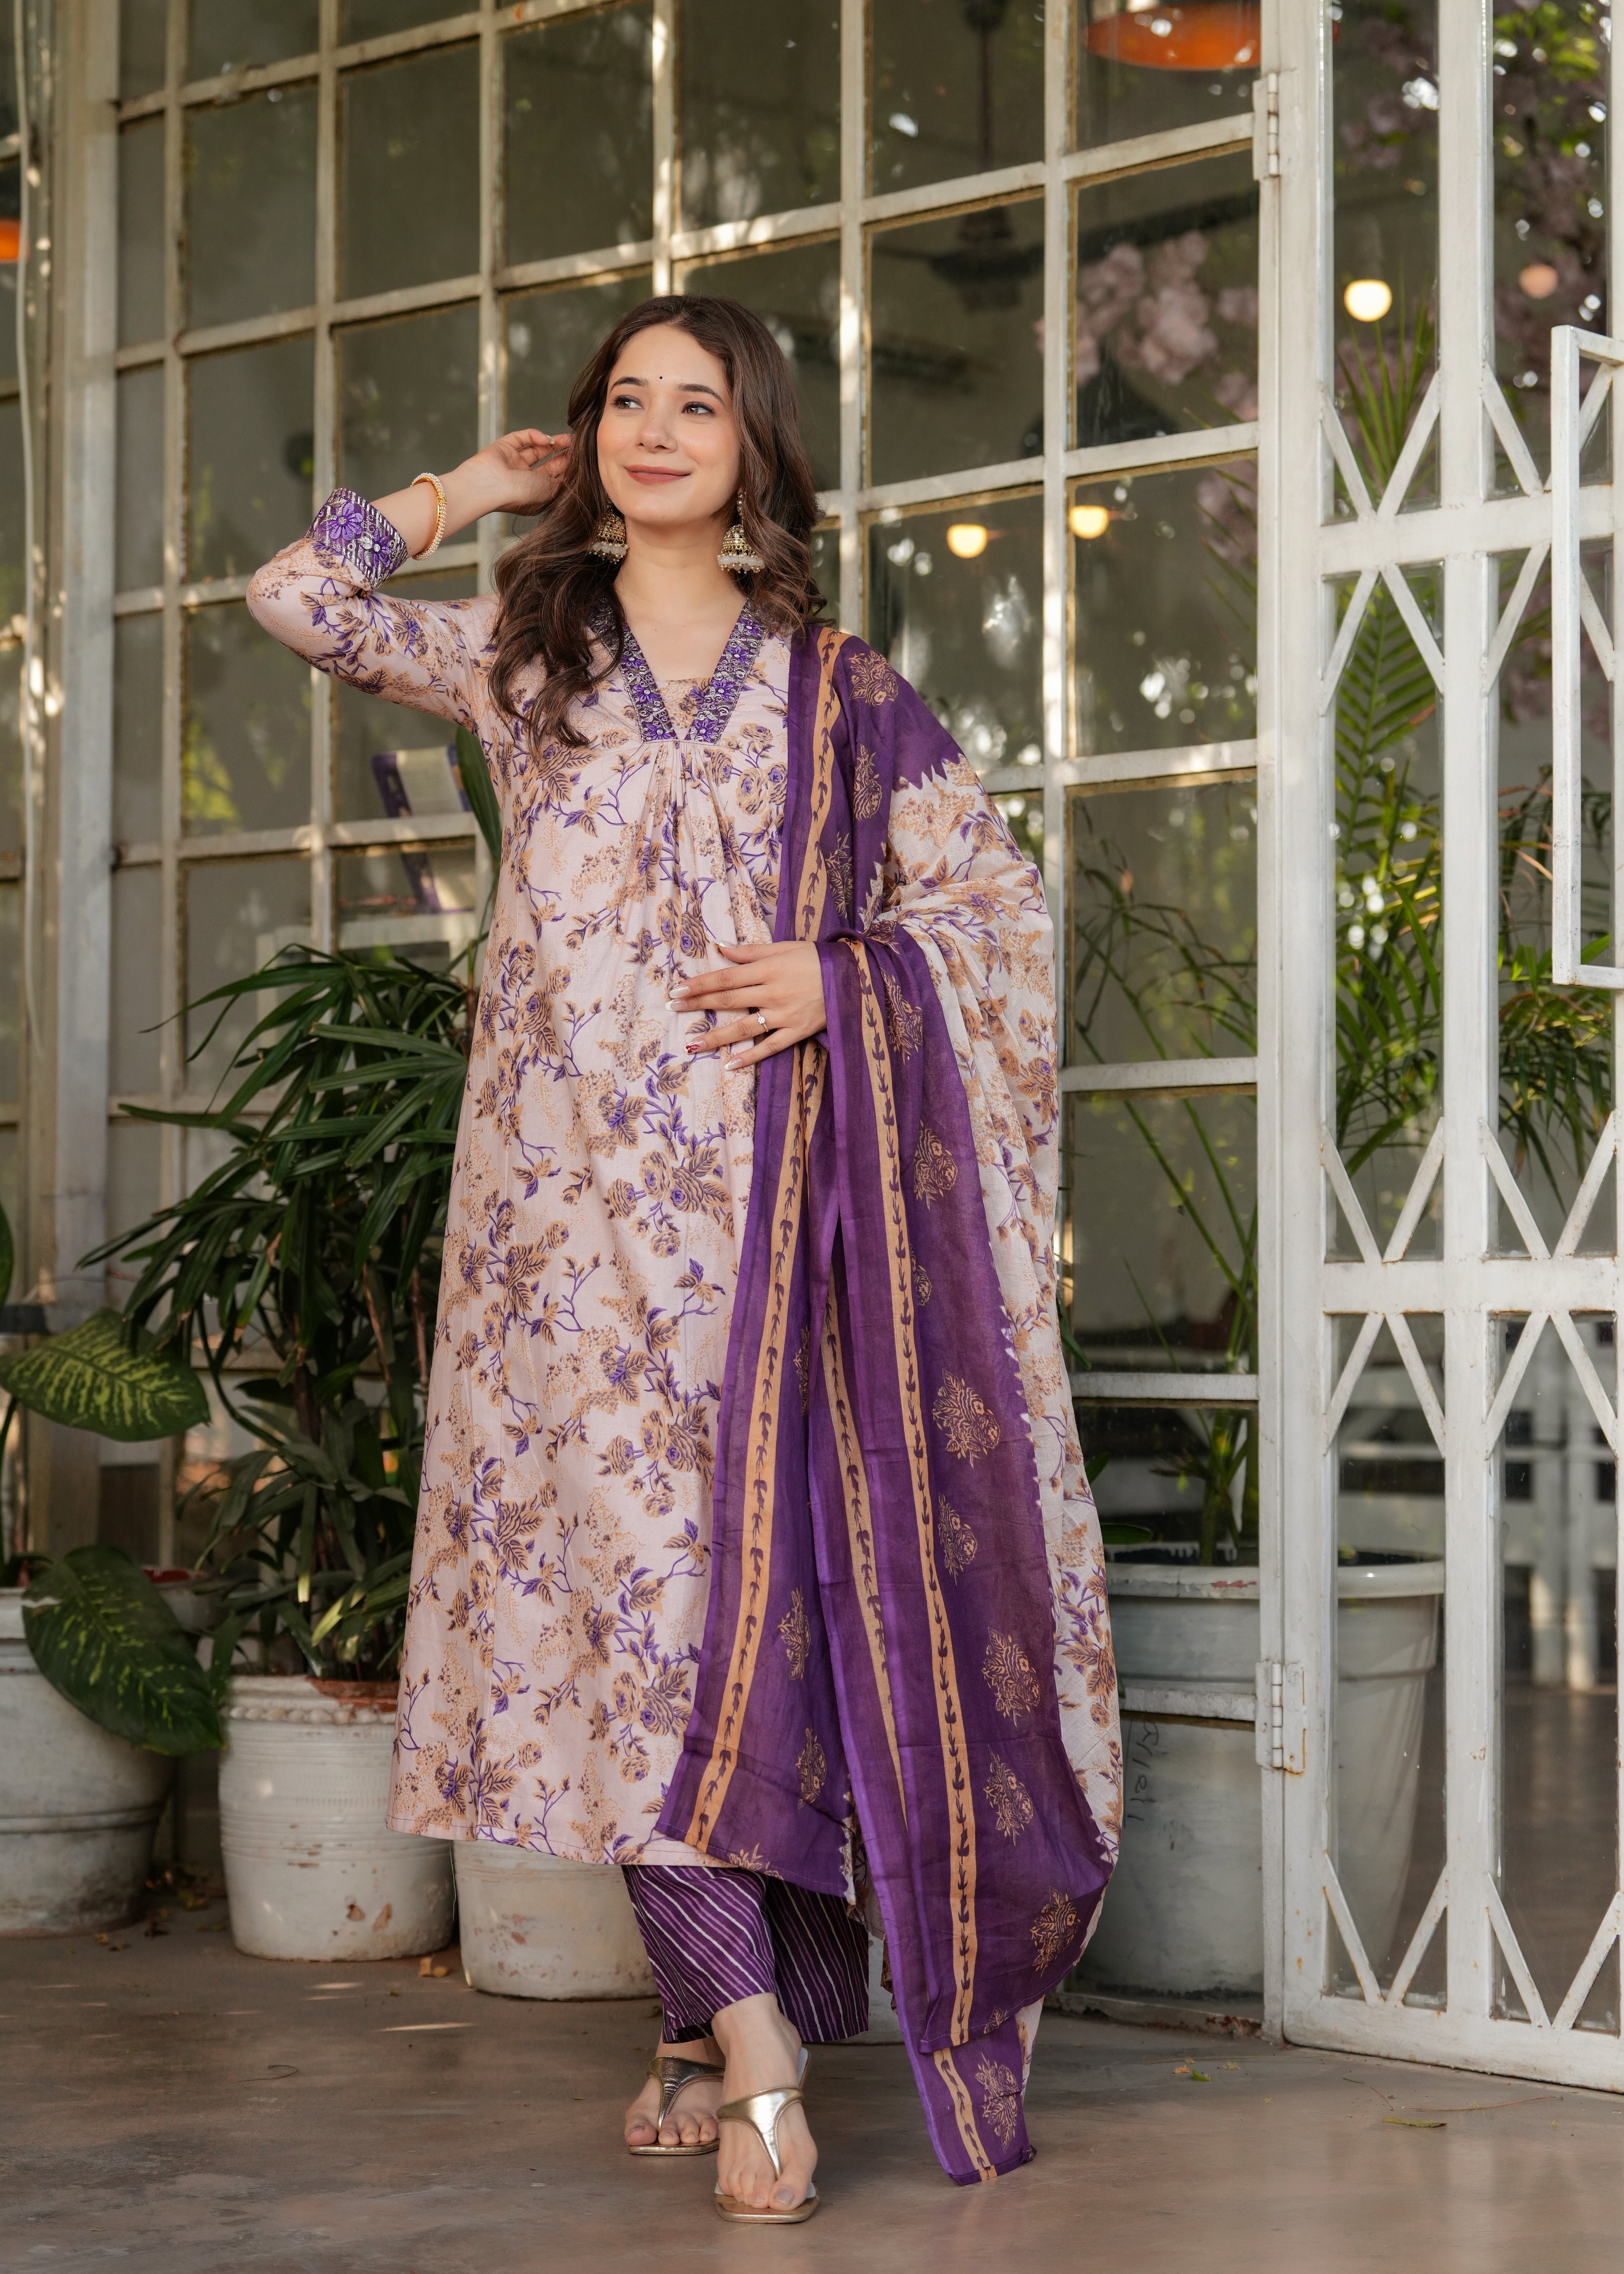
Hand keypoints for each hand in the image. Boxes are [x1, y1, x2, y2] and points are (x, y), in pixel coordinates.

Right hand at [447, 427, 570, 524]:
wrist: (490, 486)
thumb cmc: (519, 495)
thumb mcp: (550, 492)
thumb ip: (563, 480)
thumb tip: (576, 470)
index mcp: (535, 493)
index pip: (555, 478)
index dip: (569, 467)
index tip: (584, 459)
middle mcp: (524, 479)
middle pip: (548, 463)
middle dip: (564, 453)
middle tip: (579, 445)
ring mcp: (514, 462)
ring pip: (537, 448)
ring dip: (554, 442)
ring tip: (570, 438)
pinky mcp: (504, 447)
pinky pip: (522, 437)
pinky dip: (535, 435)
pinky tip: (547, 438)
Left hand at [675, 940, 826, 1067]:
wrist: (855, 976)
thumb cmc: (816, 958)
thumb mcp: (784, 947)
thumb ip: (750, 950)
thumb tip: (719, 947)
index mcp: (768, 968)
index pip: (725, 978)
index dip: (699, 984)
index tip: (677, 990)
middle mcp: (773, 992)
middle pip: (728, 1000)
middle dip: (698, 1005)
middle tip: (673, 1010)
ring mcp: (785, 1014)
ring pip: (744, 1028)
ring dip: (716, 1037)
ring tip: (692, 1045)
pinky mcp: (797, 1031)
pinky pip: (770, 1047)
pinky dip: (750, 1057)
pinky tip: (730, 1064)